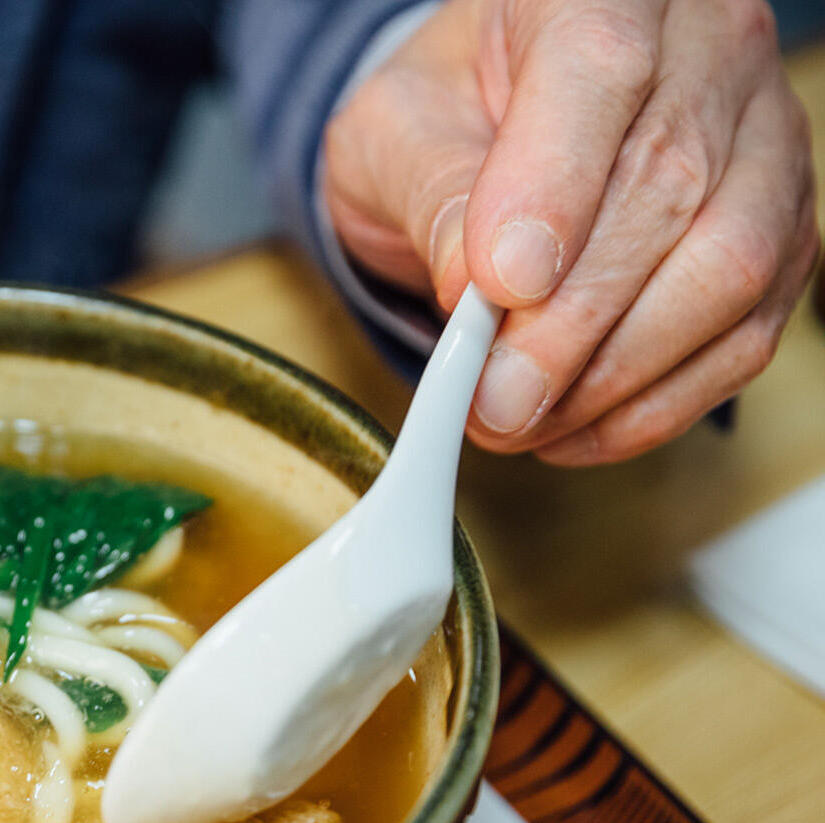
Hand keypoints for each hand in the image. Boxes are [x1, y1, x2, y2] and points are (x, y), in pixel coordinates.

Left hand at [323, 0, 818, 463]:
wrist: (487, 124)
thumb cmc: (441, 115)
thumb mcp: (393, 133)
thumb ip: (433, 192)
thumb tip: (478, 289)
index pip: (598, 71)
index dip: (552, 189)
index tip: (498, 287)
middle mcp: (706, 43)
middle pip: (670, 187)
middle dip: (572, 323)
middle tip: (494, 400)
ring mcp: (762, 135)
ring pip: (730, 266)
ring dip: (618, 372)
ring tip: (522, 420)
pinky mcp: (782, 226)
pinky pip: (748, 329)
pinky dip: (659, 399)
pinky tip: (579, 426)